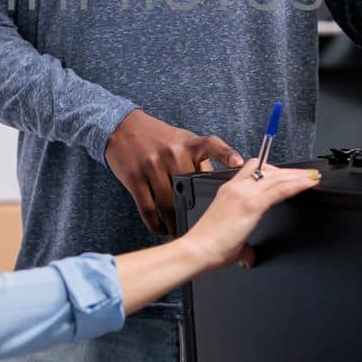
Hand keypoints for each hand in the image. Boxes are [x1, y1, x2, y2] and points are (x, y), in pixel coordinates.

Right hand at [105, 110, 242, 237]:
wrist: (122, 127)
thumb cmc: (156, 136)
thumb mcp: (181, 139)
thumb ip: (199, 159)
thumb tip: (220, 182)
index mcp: (188, 143)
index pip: (212, 145)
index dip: (227, 154)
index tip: (239, 164)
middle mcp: (172, 153)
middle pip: (188, 190)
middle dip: (194, 212)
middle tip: (201, 229)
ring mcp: (152, 166)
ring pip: (168, 204)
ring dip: (174, 224)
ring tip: (179, 234)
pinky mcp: (135, 178)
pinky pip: (148, 208)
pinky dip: (156, 224)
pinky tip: (161, 229)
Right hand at [184, 160, 321, 271]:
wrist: (198, 250)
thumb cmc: (208, 245)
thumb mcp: (230, 239)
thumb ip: (243, 246)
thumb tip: (249, 256)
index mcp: (229, 191)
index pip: (254, 170)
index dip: (274, 170)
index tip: (288, 175)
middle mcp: (236, 187)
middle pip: (269, 169)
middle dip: (290, 172)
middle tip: (307, 174)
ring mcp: (244, 193)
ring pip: (277, 176)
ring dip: (297, 176)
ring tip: (313, 177)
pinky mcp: (252, 204)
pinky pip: (280, 189)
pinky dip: (297, 185)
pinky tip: (309, 184)